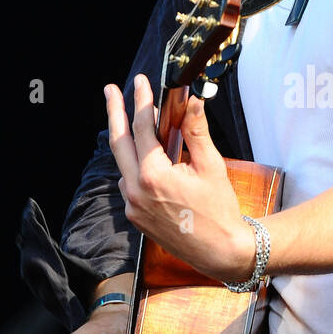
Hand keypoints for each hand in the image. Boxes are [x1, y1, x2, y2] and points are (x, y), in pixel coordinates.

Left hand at [105, 75, 254, 283]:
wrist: (220, 251)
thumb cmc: (219, 211)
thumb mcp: (211, 166)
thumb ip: (197, 132)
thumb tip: (193, 102)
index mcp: (153, 175)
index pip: (142, 128)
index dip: (142, 101)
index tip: (142, 82)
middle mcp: (136, 191)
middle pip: (119, 143)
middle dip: (115, 113)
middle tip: (112, 90)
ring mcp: (133, 206)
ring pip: (123, 164)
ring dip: (127, 141)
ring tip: (134, 121)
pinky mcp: (136, 217)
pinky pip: (129, 183)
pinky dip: (134, 165)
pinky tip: (146, 157)